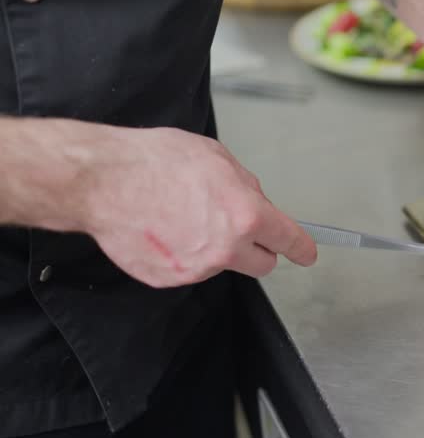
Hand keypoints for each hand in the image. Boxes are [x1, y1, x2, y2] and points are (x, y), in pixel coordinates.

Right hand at [79, 126, 317, 287]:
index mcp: (246, 216)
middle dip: (257, 249)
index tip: (307, 253)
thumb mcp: (217, 158)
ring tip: (183, 216)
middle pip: (262, 264)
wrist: (103, 181)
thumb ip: (246, 185)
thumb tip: (257, 200)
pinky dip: (183, 254)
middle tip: (238, 229)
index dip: (301, 247)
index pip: (288, 240)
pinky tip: (165, 229)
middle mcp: (226, 248)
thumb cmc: (155, 162)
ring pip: (222, 264)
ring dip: (214, 247)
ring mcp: (196, 268)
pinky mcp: (169, 279)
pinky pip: (189, 269)